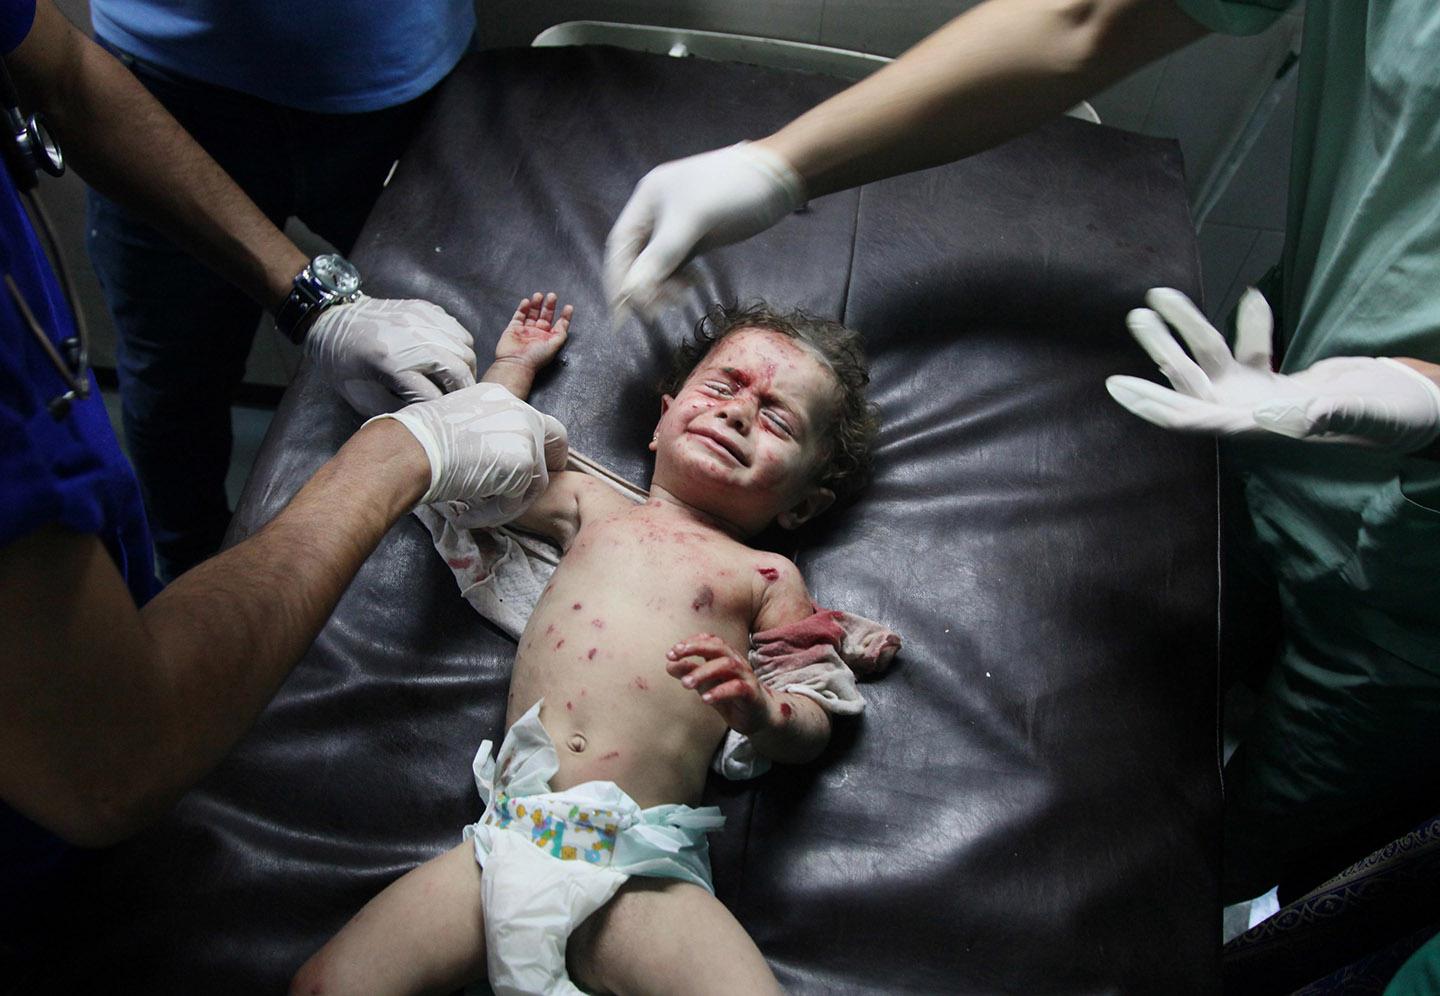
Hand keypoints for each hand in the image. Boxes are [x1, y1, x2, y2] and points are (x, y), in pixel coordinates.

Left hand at [305, 295, 477, 416]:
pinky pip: (458, 329)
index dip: (440, 410)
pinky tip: (450, 356)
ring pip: (465, 348)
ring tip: (458, 378)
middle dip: (463, 390)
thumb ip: (395, 408)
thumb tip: (426, 414)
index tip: (441, 417)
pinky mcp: (425, 308)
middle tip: (461, 401)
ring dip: (466, 367)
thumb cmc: (342, 362)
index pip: (434, 395)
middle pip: (458, 370)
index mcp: (392, 364)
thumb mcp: (360, 395)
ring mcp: (421, 320)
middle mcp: (412, 339)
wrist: (331, 319)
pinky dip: (460, 346)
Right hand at [368, 382, 567, 522]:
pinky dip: (496, 513)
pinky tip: (470, 514)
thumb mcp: (459, 422)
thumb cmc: (419, 441)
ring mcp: (526, 436)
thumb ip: (485, 432)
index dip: (543, 443)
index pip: (538, 420)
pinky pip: (518, 501)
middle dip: (550, 467)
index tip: (541, 461)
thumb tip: (493, 455)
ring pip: (535, 480)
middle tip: (532, 491)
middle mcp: (521, 411)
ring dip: (509, 501)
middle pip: (555, 441)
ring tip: (478, 511)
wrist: (412, 451)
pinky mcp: (523, 464)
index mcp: (503, 397)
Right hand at [494, 292, 571, 369]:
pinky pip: (518, 316)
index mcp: (549, 339)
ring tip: (539, 295)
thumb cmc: (535, 358)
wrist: (516, 363)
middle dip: (549, 306)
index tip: (568, 307)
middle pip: (545, 316)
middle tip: (552, 296)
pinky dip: (522, 308)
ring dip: (536, 304)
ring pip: (532, 314)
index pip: (559, 325)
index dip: (564, 316)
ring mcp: (525, 331)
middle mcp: (537, 335)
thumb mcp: (555, 345)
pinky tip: (527, 301)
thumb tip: (564, 322)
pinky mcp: (513, 329)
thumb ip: (561, 333)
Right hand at [604, 142, 805, 318]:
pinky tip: (694, 286)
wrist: (779, 176)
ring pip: (659, 264)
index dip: (617, 279)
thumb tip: (631, 293)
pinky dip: (680, 279)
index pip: (621, 246)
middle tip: (656, 312)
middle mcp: (658, 212)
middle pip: (638, 257)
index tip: (619, 313)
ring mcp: (679, 225)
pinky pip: (679, 264)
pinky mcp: (700, 236)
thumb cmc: (732, 189)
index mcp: (647, 199)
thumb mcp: (693, 221)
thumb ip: (661, 257)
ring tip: (680, 298)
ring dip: (663, 285)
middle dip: (643, 285)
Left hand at [666, 633, 778, 735]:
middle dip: (695, 648)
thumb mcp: (707, 685)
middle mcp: (737, 662)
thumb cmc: (731, 697)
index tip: (671, 653)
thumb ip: (690, 673)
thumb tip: (669, 664)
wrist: (761, 716)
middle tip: (675, 656)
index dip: (690, 643)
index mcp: (726, 656)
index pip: (709, 640)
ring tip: (685, 683)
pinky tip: (705, 698)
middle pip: (718, 646)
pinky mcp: (752, 693)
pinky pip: (737, 688)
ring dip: (703, 671)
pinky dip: (720, 691)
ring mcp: (746, 676)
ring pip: (726, 665)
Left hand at [1106, 288, 1439, 451]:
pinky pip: (1250, 349)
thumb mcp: (1361, 415)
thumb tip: (1291, 414)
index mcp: (1259, 428)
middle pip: (1189, 384)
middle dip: (1160, 352)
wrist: (1412, 412)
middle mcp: (1248, 415)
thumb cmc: (1392, 419)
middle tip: (1136, 317)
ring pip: (1210, 361)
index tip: (1118, 387)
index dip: (1155, 405)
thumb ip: (1326, 414)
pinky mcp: (1276, 383)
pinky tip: (1251, 295)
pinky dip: (1249, 324)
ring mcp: (1259, 398)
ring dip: (1186, 329)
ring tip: (1158, 296)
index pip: (1194, 419)